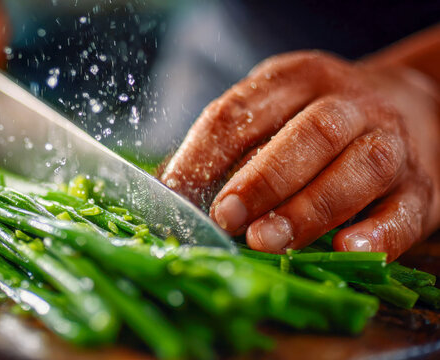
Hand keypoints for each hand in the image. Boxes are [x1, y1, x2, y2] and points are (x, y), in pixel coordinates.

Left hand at [161, 51, 439, 259]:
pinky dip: (379, 232)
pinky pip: (406, 210)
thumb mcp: (272, 111)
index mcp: (295, 80)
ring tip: (266, 241)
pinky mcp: (422, 187)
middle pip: (307, 135)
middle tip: (225, 218)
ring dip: (308, 208)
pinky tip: (347, 249)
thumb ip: (227, 146)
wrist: (412, 107)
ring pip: (356, 168)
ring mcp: (391, 142)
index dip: (205, 154)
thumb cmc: (317, 121)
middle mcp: (348, 103)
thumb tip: (172, 192)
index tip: (177, 194)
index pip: (242, 111)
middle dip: (261, 180)